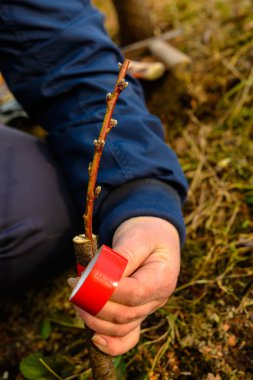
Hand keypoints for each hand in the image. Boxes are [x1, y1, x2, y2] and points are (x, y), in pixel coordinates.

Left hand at [70, 216, 179, 355]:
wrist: (153, 236)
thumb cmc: (145, 234)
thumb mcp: (137, 237)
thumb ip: (122, 257)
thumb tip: (100, 276)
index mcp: (163, 278)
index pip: (135, 293)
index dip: (108, 291)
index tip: (85, 278)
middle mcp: (157, 300)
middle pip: (125, 315)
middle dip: (95, 305)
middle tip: (74, 286)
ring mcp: (147, 310)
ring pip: (121, 328)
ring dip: (94, 318)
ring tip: (76, 297)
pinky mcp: (136, 314)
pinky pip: (126, 337)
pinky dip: (110, 344)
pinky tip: (93, 338)